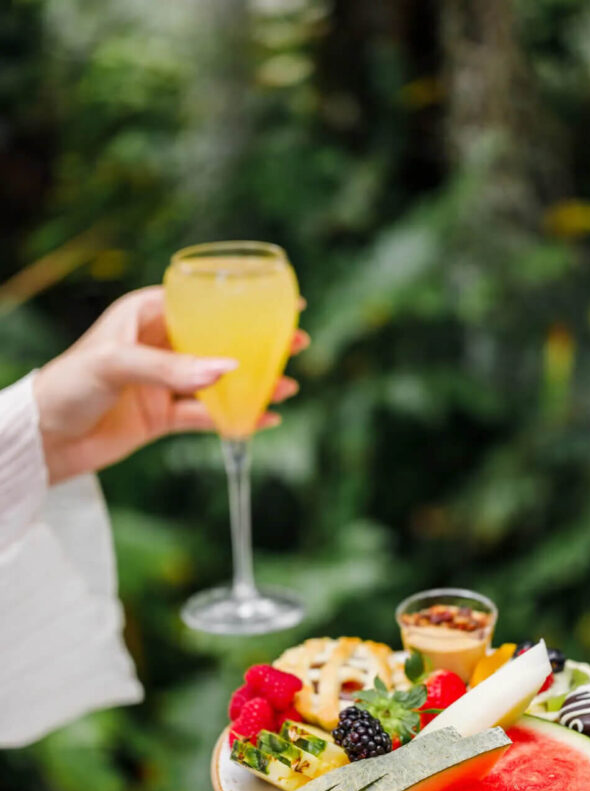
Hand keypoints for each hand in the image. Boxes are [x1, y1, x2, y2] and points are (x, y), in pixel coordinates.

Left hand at [34, 286, 308, 483]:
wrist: (43, 441)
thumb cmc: (66, 386)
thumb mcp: (116, 366)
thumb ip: (170, 368)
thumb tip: (227, 370)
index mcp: (146, 314)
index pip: (204, 302)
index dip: (244, 302)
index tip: (282, 304)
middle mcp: (159, 345)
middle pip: (221, 340)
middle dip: (260, 344)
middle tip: (297, 344)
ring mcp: (164, 382)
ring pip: (220, 380)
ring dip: (254, 384)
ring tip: (288, 387)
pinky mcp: (163, 417)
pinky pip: (207, 416)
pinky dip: (236, 419)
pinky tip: (264, 419)